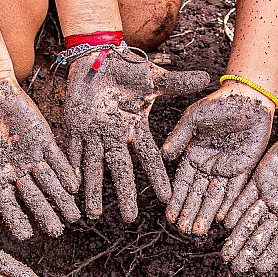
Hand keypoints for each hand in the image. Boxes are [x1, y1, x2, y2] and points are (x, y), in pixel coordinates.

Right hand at [0, 77, 80, 240]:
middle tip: (57, 231)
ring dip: (61, 198)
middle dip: (45, 214)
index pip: (7, 203)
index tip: (25, 236)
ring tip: (73, 216)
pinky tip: (75, 185)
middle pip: (32, 197)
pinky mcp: (44, 140)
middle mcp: (16, 170)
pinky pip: (57, 159)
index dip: (16, 218)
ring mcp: (32, 156)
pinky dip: (66, 171)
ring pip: (49, 182)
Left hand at [63, 47, 209, 221]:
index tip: (165, 198)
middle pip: (121, 169)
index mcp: (135, 126)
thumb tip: (207, 78)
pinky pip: (71, 151)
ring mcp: (94, 133)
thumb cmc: (127, 68)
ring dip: (93, 190)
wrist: (97, 57)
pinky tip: (71, 188)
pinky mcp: (75, 127)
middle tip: (129, 219)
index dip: (156, 176)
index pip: (148, 156)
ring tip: (92, 215)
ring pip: (94, 167)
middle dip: (124, 193)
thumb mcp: (153, 77)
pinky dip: (70, 168)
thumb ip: (178, 83)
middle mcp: (115, 135)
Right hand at [163, 86, 274, 235]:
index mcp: (193, 153)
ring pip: (215, 196)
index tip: (169, 216)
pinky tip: (223, 219)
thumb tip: (164, 155)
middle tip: (183, 231)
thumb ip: (180, 137)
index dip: (176, 199)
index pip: (182, 182)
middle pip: (197, 194)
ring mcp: (226, 168)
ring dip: (207, 214)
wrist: (249, 98)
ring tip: (198, 231)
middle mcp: (208, 165)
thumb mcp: (194, 117)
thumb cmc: (219, 102)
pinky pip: (236, 190)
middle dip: (190, 212)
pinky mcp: (244, 168)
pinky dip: (229, 205)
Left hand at [221, 118, 277, 273]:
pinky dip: (235, 210)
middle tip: (235, 267)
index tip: (259, 269)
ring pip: (250, 219)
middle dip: (248, 251)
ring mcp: (269, 195)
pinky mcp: (260, 180)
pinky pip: (244, 198)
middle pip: (262, 234)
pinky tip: (225, 224)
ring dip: (238, 236)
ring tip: (226, 253)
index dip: (271, 254)